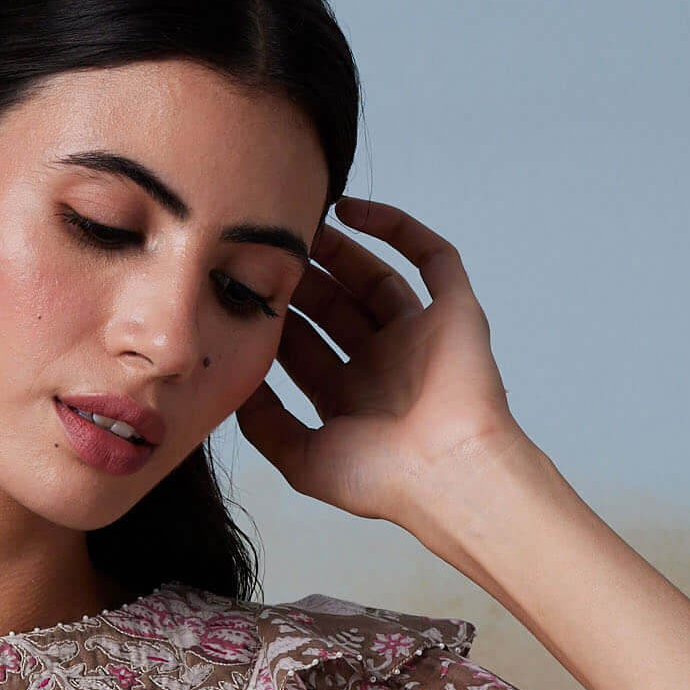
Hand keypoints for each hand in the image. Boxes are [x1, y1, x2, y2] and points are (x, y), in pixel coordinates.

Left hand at [236, 196, 526, 536]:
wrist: (447, 473)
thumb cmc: (382, 478)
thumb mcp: (302, 459)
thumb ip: (266, 423)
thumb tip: (235, 383)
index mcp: (351, 398)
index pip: (305, 348)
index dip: (276, 319)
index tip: (244, 292)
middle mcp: (384, 365)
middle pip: (335, 309)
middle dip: (301, 281)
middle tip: (268, 250)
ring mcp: (420, 336)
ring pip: (375, 279)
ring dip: (339, 251)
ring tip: (302, 224)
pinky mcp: (454, 312)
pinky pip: (431, 257)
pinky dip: (396, 228)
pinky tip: (353, 211)